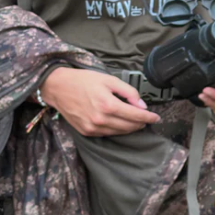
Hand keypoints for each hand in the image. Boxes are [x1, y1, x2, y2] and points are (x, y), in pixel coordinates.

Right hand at [40, 66, 159, 136]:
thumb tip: (141, 105)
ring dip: (130, 128)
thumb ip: (128, 92)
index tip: (156, 117)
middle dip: (141, 123)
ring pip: (119, 132)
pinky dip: (116, 129)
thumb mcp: (109, 80)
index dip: (148, 117)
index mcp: (108, 105)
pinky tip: (120, 123)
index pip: (135, 116)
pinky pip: (107, 134)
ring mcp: (92, 128)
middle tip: (147, 118)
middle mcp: (101, 119)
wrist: (58, 87)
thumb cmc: (83, 81)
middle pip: (129, 126)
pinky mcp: (86, 131)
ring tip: (136, 121)